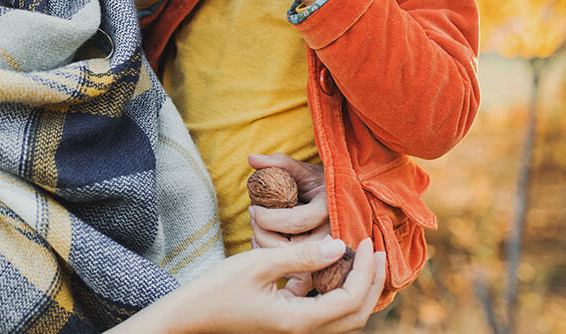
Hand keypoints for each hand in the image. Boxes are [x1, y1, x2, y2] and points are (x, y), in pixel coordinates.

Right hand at [119, 238, 386, 333]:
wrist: (191, 314)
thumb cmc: (218, 288)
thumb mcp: (259, 264)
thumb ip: (302, 256)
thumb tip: (340, 246)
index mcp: (298, 321)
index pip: (349, 299)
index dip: (364, 271)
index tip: (364, 241)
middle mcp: (302, 332)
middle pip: (355, 314)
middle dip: (371, 282)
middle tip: (375, 250)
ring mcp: (295, 330)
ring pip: (343, 316)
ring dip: (357, 288)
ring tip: (361, 258)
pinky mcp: (288, 323)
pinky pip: (324, 312)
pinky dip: (337, 292)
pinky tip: (330, 267)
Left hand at [249, 153, 330, 294]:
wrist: (348, 201)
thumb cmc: (322, 184)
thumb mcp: (304, 170)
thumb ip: (279, 163)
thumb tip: (252, 158)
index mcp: (329, 208)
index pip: (294, 221)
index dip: (267, 217)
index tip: (252, 207)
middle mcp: (333, 232)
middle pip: (290, 247)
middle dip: (262, 233)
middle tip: (252, 217)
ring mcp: (329, 252)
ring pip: (291, 262)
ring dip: (266, 246)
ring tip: (257, 229)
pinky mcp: (324, 264)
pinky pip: (297, 273)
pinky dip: (277, 262)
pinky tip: (266, 246)